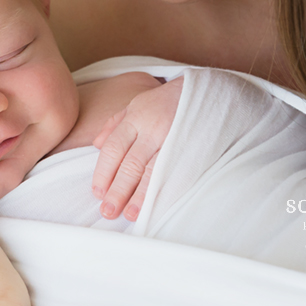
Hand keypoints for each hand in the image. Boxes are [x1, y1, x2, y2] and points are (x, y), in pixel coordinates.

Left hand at [91, 76, 182, 221]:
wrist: (208, 90)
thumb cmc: (167, 100)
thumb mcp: (138, 103)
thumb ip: (115, 123)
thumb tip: (97, 144)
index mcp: (136, 117)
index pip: (114, 148)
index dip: (103, 172)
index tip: (97, 192)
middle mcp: (153, 129)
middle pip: (130, 164)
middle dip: (117, 190)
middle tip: (108, 211)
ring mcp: (173, 139)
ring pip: (152, 172)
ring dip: (139, 196)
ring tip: (130, 214)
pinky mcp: (191, 149)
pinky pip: (174, 173)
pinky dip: (163, 190)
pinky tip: (156, 204)